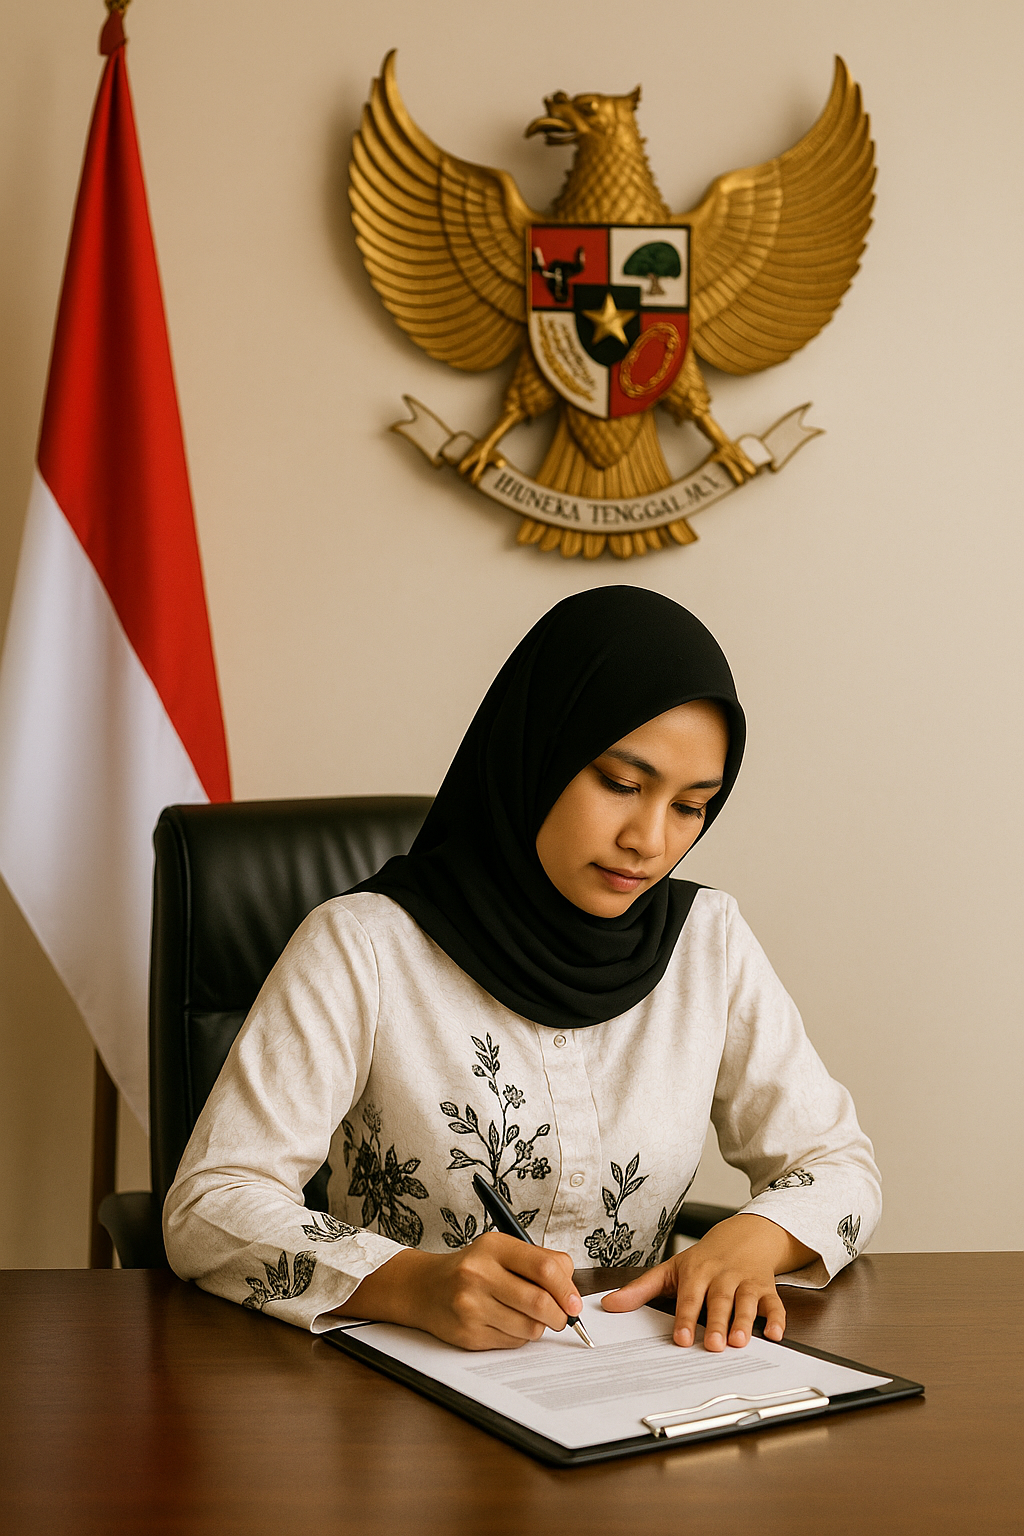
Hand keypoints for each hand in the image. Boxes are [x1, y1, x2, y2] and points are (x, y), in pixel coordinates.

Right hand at [332, 1232, 581, 1350]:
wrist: (424, 1288)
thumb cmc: (472, 1268)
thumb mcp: (500, 1250)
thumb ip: (539, 1262)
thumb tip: (571, 1292)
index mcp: (493, 1247)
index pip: (544, 1268)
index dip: (567, 1289)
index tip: (575, 1302)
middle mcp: (479, 1274)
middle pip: (539, 1302)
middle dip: (559, 1315)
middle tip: (562, 1317)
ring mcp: (471, 1306)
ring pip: (529, 1328)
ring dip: (539, 1327)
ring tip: (530, 1317)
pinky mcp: (467, 1334)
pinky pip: (512, 1342)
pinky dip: (519, 1337)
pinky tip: (507, 1323)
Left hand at [601, 1214, 816, 1351]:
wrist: (743, 1235)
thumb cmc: (703, 1259)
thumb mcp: (670, 1270)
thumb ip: (640, 1289)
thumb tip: (608, 1305)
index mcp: (696, 1273)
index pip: (689, 1297)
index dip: (686, 1318)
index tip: (682, 1339)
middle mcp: (721, 1276)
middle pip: (720, 1301)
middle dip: (717, 1322)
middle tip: (714, 1346)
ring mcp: (746, 1282)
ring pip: (747, 1302)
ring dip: (745, 1322)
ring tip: (740, 1342)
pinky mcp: (767, 1288)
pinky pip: (774, 1303)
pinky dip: (777, 1318)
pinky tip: (775, 1334)